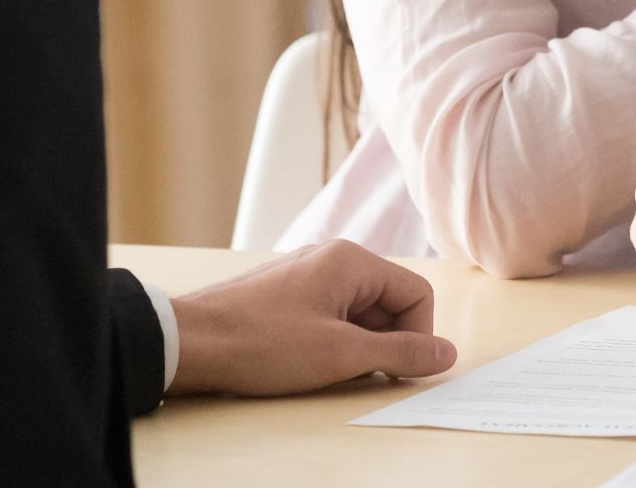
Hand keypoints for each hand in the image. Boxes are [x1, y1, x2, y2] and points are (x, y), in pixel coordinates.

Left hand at [168, 240, 457, 395]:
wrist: (188, 343)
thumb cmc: (262, 343)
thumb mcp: (342, 355)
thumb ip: (402, 352)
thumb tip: (447, 353)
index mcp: (352, 262)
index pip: (416, 294)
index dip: (418, 336)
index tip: (399, 369)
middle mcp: (332, 260)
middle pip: (387, 303)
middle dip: (382, 344)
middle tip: (357, 374)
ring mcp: (306, 277)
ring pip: (357, 314)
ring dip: (355, 348)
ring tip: (325, 371)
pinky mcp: (285, 296)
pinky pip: (329, 317)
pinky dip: (329, 343)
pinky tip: (305, 364)